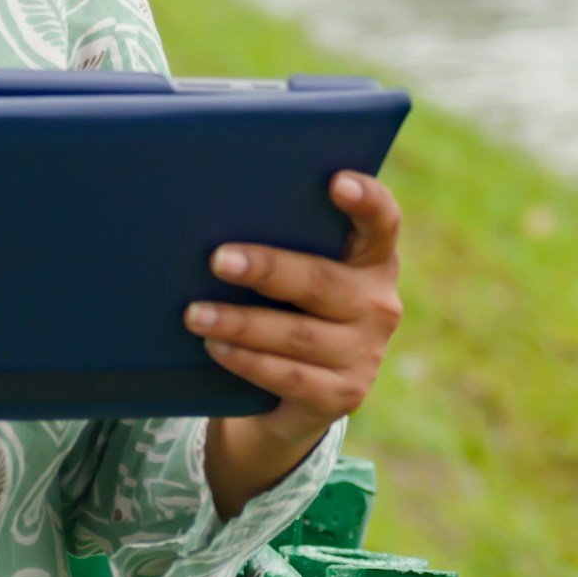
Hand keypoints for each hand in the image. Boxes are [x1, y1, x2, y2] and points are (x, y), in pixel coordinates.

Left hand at [189, 170, 403, 454]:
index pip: (382, 222)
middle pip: (321, 281)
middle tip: (217, 260)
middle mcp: (379, 304)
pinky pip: (288, 376)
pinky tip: (215, 346)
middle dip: (267, 269)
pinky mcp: (344, 395)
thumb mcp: (298, 273)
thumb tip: (216, 214)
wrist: (299, 393)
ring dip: (240, 323)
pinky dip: (247, 361)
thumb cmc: (291, 307)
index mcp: (373, 259)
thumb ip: (284, 243)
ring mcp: (365, 353)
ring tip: (195, 313)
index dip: (366, 200)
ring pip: (297, 334)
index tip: (336, 181)